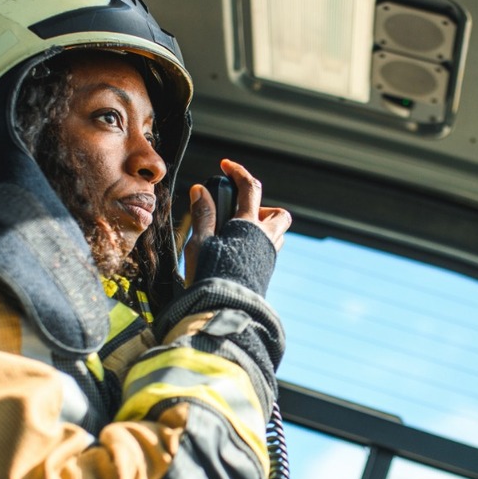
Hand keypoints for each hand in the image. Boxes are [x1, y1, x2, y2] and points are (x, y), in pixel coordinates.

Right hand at [183, 158, 291, 283]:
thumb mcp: (200, 243)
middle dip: (262, 207)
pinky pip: (269, 250)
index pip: (250, 188)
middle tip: (239, 213)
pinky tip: (236, 253)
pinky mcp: (266, 272)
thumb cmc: (210, 277)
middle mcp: (265, 239)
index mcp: (249, 226)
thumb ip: (203, 215)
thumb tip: (200, 190)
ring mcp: (269, 257)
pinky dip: (257, 243)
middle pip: (277, 213)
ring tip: (236, 234)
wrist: (225, 312)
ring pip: (277, 233)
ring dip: (262, 227)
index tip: (226, 166)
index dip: (238, 172)